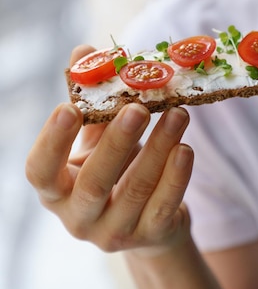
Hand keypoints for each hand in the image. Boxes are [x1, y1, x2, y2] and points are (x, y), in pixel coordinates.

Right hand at [25, 45, 193, 255]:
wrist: (144, 219)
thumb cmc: (113, 168)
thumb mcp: (96, 137)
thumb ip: (90, 100)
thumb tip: (85, 52)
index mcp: (56, 190)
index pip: (40, 171)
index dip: (51, 141)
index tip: (69, 107)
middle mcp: (78, 218)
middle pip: (93, 183)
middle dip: (117, 142)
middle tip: (138, 108)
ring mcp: (114, 233)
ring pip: (136, 190)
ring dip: (159, 148)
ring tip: (178, 114)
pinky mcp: (149, 236)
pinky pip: (164, 205)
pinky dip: (177, 175)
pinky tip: (186, 148)